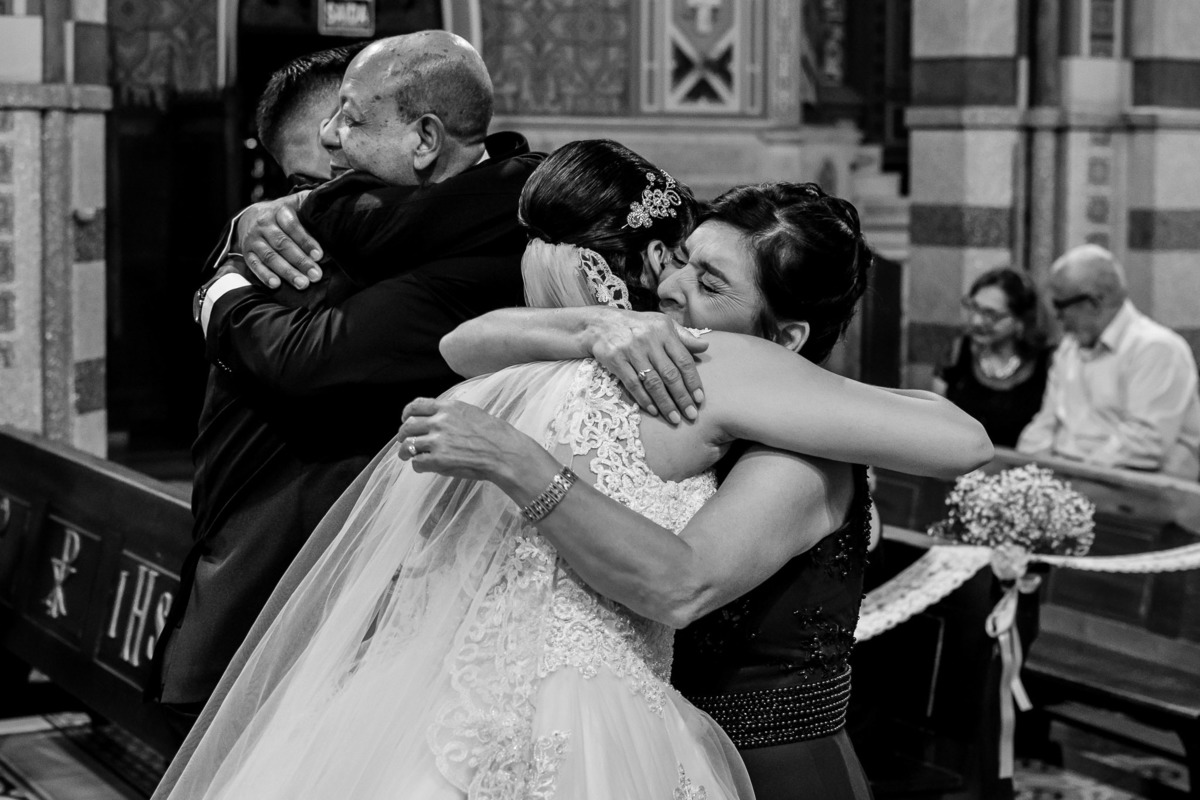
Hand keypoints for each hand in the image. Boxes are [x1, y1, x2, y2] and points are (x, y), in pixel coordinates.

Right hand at [236, 192, 322, 288]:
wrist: (251, 216)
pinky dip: (264, 275)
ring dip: (286, 271)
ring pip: (270, 256)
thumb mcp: (296, 203)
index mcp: (279, 210)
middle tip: (315, 275)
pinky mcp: (246, 252)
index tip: (319, 255)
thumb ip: (311, 204)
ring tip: (302, 284)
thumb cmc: (284, 213)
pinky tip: (276, 284)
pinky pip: (254, 265)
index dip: (306, 241)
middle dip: (300, 261)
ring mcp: (254, 238)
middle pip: (282, 244)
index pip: (292, 225)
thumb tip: (333, 206)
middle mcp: (264, 224)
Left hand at [397, 398, 558, 499]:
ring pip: (408, 445)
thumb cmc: (494, 435)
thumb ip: (451, 413)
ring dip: (405, 452)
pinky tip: (423, 467)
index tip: (405, 419)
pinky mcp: (438, 460)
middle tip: (404, 442)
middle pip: (408, 426)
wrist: (504, 452)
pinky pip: (417, 462)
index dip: (407, 413)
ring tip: (407, 456)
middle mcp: (440, 421)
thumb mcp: (472, 412)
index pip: (416, 405)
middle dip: (403, 435)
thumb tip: (436, 419)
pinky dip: (417, 466)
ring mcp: (438, 441)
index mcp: (448, 407)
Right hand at [588, 311, 707, 423]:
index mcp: (663, 331)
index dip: (693, 381)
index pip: (683, 359)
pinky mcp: (615, 359)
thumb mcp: (661, 324)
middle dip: (682, 397)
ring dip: (665, 403)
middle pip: (670, 374)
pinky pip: (632, 384)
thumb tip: (705, 346)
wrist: (600, 324)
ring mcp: (631, 350)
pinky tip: (653, 411)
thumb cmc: (637, 326)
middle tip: (691, 415)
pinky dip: (644, 399)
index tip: (699, 399)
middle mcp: (649, 340)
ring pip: (652, 382)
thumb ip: (683, 336)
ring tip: (674, 419)